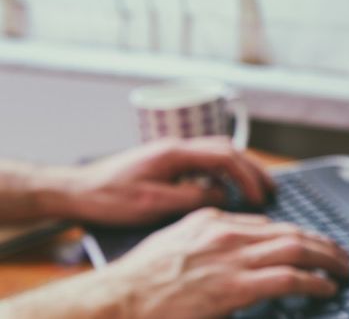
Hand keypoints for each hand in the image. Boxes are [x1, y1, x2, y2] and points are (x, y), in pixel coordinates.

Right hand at [0, 208, 348, 318]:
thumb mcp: (177, 240)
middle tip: (340, 254)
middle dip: (322, 243)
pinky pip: (287, 278)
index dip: (298, 234)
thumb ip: (210, 237)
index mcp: (215, 220)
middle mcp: (229, 232)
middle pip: (291, 231)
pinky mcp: (235, 286)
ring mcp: (233, 258)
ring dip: (327, 258)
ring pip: (297, 248)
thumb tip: (237, 244)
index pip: (270, 223)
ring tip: (343, 268)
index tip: (313, 244)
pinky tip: (326, 286)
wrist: (119, 299)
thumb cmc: (141, 278)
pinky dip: (313, 281)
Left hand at [52, 137, 274, 224]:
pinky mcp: (168, 162)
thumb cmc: (109, 198)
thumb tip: (222, 196)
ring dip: (241, 169)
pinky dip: (224, 173)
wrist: (77, 190)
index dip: (247, 177)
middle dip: (253, 169)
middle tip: (271, 189)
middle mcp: (177, 145)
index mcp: (175, 152)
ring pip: (218, 153)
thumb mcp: (152, 204)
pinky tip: (225, 190)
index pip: (224, 157)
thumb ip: (191, 198)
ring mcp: (172, 152)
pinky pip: (205, 162)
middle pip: (227, 149)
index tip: (260, 197)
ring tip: (257, 188)